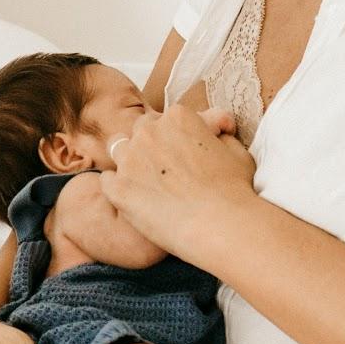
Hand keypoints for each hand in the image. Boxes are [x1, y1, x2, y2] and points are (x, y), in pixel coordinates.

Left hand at [97, 107, 256, 261]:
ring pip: (118, 149)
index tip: (188, 153)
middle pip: (141, 130)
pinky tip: (134, 199)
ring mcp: (130, 159)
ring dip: (130, 161)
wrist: (221, 226)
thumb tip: (217, 129)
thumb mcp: (237, 151)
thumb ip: (221, 134)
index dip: (179, 136)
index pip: (169, 119)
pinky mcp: (118, 188)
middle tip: (166, 168)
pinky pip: (107, 180)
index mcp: (178, 117)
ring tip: (146, 181)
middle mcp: (149, 132)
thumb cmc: (234, 190)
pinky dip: (118, 187)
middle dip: (151, 144)